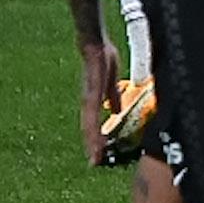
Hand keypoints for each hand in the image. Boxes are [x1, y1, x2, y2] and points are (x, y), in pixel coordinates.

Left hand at [77, 38, 117, 167]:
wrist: (93, 39)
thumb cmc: (101, 54)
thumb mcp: (110, 78)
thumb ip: (112, 95)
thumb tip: (115, 111)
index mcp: (93, 97)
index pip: (92, 121)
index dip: (93, 138)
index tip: (96, 155)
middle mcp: (89, 98)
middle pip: (89, 126)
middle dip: (91, 144)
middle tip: (94, 163)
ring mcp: (90, 94)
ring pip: (90, 121)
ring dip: (92, 139)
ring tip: (95, 155)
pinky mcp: (93, 88)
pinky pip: (93, 110)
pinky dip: (94, 123)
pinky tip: (96, 131)